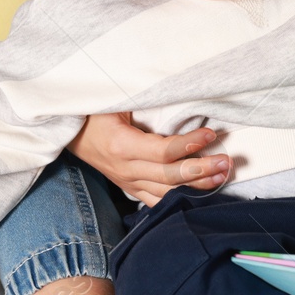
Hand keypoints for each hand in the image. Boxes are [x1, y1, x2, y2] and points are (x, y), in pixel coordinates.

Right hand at [69, 112, 230, 206]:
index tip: (211, 134)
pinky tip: (200, 195)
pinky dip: (179, 200)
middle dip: (201, 169)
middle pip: (169, 175)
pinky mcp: (129, 188)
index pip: (163, 151)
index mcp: (121, 145)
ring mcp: (127, 182)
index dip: (189, 145)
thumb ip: (145, 101)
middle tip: (226, 162)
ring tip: (220, 177)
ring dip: (196, 186)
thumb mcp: (116, 100)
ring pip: (166, 192)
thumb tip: (181, 92)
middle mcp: (125, 169)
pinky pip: (156, 201)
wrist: (68, 131)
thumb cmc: (95, 111)